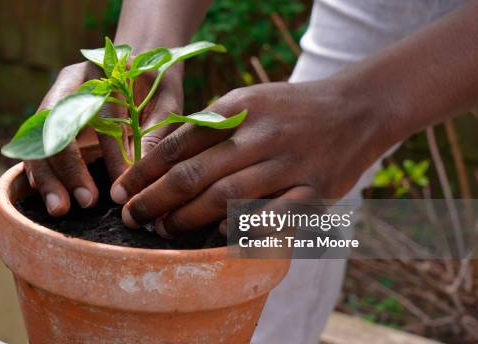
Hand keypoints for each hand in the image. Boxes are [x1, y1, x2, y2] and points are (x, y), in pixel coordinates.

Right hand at [25, 61, 183, 215]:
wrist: (139, 68)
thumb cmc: (156, 87)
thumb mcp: (165, 104)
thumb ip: (154, 135)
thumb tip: (140, 176)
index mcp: (101, 72)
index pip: (100, 114)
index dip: (110, 152)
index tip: (121, 185)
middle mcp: (71, 86)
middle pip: (56, 125)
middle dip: (68, 167)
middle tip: (85, 202)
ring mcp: (55, 106)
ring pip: (39, 139)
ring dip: (47, 177)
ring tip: (59, 208)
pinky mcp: (49, 126)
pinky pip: (35, 150)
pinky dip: (38, 174)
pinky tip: (48, 196)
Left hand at [111, 78, 389, 237]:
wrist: (355, 109)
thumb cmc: (288, 109)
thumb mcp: (246, 101)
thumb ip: (207, 125)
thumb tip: (160, 155)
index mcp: (237, 108)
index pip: (178, 143)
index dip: (145, 171)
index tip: (122, 192)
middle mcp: (260, 135)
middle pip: (195, 174)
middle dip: (155, 200)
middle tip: (132, 218)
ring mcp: (287, 164)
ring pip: (225, 198)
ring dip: (187, 219)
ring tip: (164, 231)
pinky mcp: (313, 191)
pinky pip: (271, 218)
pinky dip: (241, 231)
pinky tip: (217, 239)